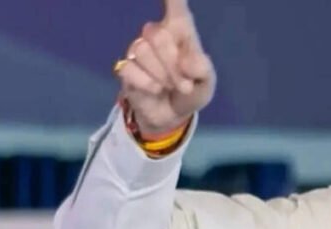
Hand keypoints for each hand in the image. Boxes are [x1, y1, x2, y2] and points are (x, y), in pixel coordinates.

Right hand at [114, 0, 215, 133]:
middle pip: (156, 33)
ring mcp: (138, 50)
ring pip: (142, 51)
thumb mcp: (206, 83)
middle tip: (184, 83)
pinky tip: (155, 90)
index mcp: (181, 32)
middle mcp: (157, 35)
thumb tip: (186, 63)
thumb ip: (203, 69)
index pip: (176, 7)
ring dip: (162, 76)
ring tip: (170, 87)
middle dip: (172, 63)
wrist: (172, 115)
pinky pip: (130, 69)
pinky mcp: (125, 67)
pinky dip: (147, 84)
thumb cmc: (190, 90)